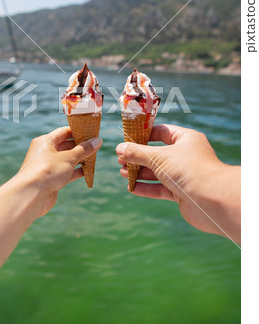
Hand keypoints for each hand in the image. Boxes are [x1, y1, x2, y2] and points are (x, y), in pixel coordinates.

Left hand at [18, 127, 101, 216]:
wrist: (31, 195)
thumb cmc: (47, 171)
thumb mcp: (69, 158)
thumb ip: (84, 149)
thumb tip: (97, 141)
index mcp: (45, 141)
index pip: (64, 132)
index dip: (78, 131)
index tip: (91, 131)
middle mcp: (44, 152)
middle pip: (66, 146)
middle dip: (81, 146)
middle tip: (96, 144)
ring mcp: (47, 166)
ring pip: (67, 160)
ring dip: (80, 159)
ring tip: (94, 156)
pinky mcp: (50, 179)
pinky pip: (66, 172)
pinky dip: (76, 171)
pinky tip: (87, 171)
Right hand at [116, 124, 240, 242]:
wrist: (214, 201)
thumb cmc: (189, 170)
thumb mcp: (159, 157)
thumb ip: (137, 153)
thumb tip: (119, 149)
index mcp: (186, 139)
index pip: (162, 132)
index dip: (144, 135)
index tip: (127, 138)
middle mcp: (186, 155)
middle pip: (157, 153)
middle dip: (138, 157)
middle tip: (120, 159)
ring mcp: (184, 174)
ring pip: (157, 172)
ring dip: (140, 172)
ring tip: (122, 172)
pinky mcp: (182, 192)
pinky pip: (160, 188)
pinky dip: (146, 187)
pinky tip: (132, 188)